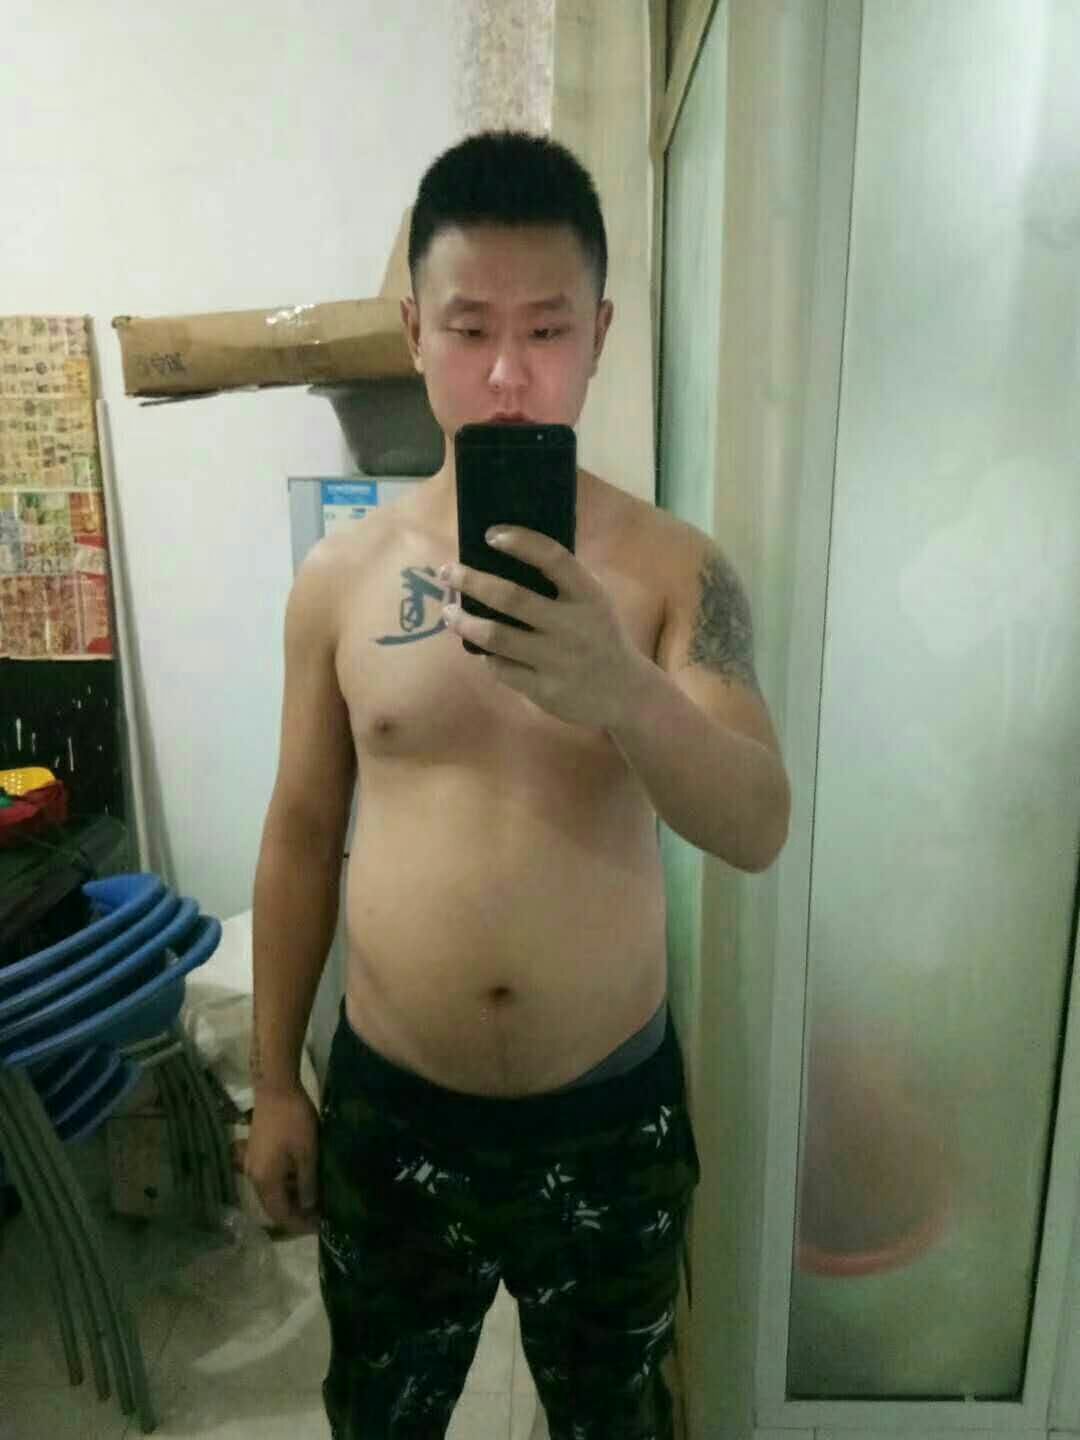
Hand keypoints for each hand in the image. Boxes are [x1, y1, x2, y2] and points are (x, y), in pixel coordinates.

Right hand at [245, 1084, 320, 1234]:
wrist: (275, 1088)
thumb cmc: (294, 1121)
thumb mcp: (307, 1154)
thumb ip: (307, 1183)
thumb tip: (308, 1207)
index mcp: (265, 1180)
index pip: (280, 1214)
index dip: (299, 1224)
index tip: (320, 1227)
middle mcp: (254, 1177)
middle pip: (273, 1205)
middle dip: (295, 1213)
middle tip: (320, 1215)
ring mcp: (253, 1164)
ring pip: (272, 1192)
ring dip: (291, 1198)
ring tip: (315, 1199)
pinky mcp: (257, 1152)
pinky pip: (270, 1178)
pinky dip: (286, 1184)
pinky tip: (303, 1179)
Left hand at [439, 526, 649, 731]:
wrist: (626, 694)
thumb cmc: (600, 637)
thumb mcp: (593, 603)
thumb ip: (562, 583)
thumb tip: (506, 555)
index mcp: (588, 596)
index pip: (554, 559)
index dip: (521, 543)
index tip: (491, 534)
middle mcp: (572, 626)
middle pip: (512, 598)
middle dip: (472, 581)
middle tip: (447, 572)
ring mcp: (557, 660)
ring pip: (497, 637)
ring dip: (465, 622)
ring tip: (448, 612)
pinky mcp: (544, 689)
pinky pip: (502, 669)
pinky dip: (487, 656)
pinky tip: (481, 649)